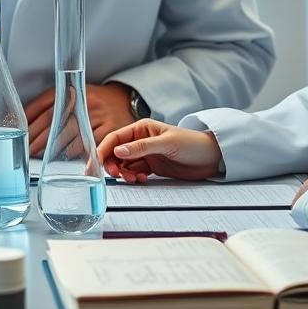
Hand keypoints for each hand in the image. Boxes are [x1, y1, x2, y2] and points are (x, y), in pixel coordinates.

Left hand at [24, 83, 136, 156]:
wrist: (125, 101)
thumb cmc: (94, 102)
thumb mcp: (74, 94)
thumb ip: (52, 104)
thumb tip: (28, 120)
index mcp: (74, 90)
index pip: (46, 104)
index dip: (31, 119)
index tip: (21, 131)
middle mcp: (84, 101)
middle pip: (54, 119)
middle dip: (36, 136)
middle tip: (25, 147)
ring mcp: (97, 116)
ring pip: (68, 133)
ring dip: (49, 146)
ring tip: (35, 154)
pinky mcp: (109, 130)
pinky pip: (86, 144)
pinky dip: (70, 153)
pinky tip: (59, 158)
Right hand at [95, 120, 222, 182]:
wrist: (211, 158)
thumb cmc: (192, 144)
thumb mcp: (166, 143)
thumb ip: (142, 147)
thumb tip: (118, 150)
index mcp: (141, 128)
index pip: (115, 138)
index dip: (104, 149)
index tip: (96, 162)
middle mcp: (141, 140)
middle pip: (116, 153)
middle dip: (113, 164)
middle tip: (117, 175)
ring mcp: (146, 154)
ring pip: (124, 164)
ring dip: (124, 173)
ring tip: (133, 179)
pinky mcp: (152, 167)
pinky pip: (134, 172)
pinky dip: (134, 178)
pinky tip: (141, 180)